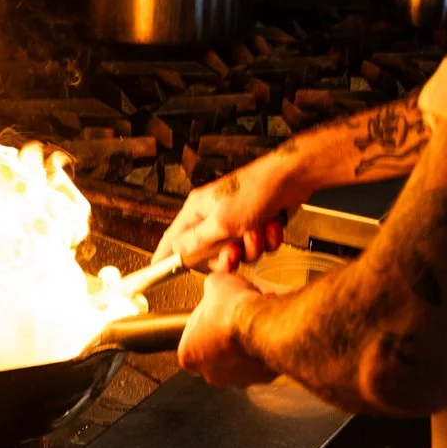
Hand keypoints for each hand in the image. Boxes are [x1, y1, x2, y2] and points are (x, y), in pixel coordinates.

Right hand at [153, 154, 292, 270]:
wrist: (290, 179)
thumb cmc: (253, 192)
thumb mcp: (221, 222)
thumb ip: (197, 240)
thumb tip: (176, 250)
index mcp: (198, 210)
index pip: (173, 236)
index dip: (165, 254)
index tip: (156, 268)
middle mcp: (214, 215)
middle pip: (211, 252)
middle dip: (228, 256)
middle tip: (235, 252)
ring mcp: (237, 220)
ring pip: (239, 252)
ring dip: (252, 246)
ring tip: (258, 229)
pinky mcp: (257, 224)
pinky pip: (259, 245)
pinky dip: (268, 238)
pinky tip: (272, 224)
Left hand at [176, 271, 276, 386]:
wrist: (263, 323)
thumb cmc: (232, 310)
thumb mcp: (214, 284)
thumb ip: (211, 289)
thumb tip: (216, 285)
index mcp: (188, 354)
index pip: (190, 344)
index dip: (203, 326)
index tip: (212, 316)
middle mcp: (210, 372)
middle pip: (214, 353)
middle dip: (225, 336)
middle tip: (235, 318)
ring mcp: (237, 379)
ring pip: (239, 359)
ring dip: (245, 342)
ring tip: (254, 320)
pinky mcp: (262, 378)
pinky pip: (261, 363)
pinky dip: (264, 348)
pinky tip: (268, 329)